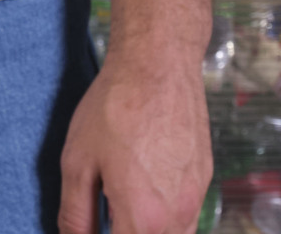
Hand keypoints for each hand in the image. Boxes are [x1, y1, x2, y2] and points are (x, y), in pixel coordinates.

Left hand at [58, 48, 211, 233]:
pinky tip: (146, 180)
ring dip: (148, 228)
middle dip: (126, 231)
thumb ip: (75, 213)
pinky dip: (167, 214)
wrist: (158, 63)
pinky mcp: (205, 179)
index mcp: (142, 220)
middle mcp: (177, 218)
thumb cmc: (115, 106)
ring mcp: (196, 199)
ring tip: (125, 195)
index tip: (96, 221)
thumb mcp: (78, 161)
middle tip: (107, 208)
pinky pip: (187, 215)